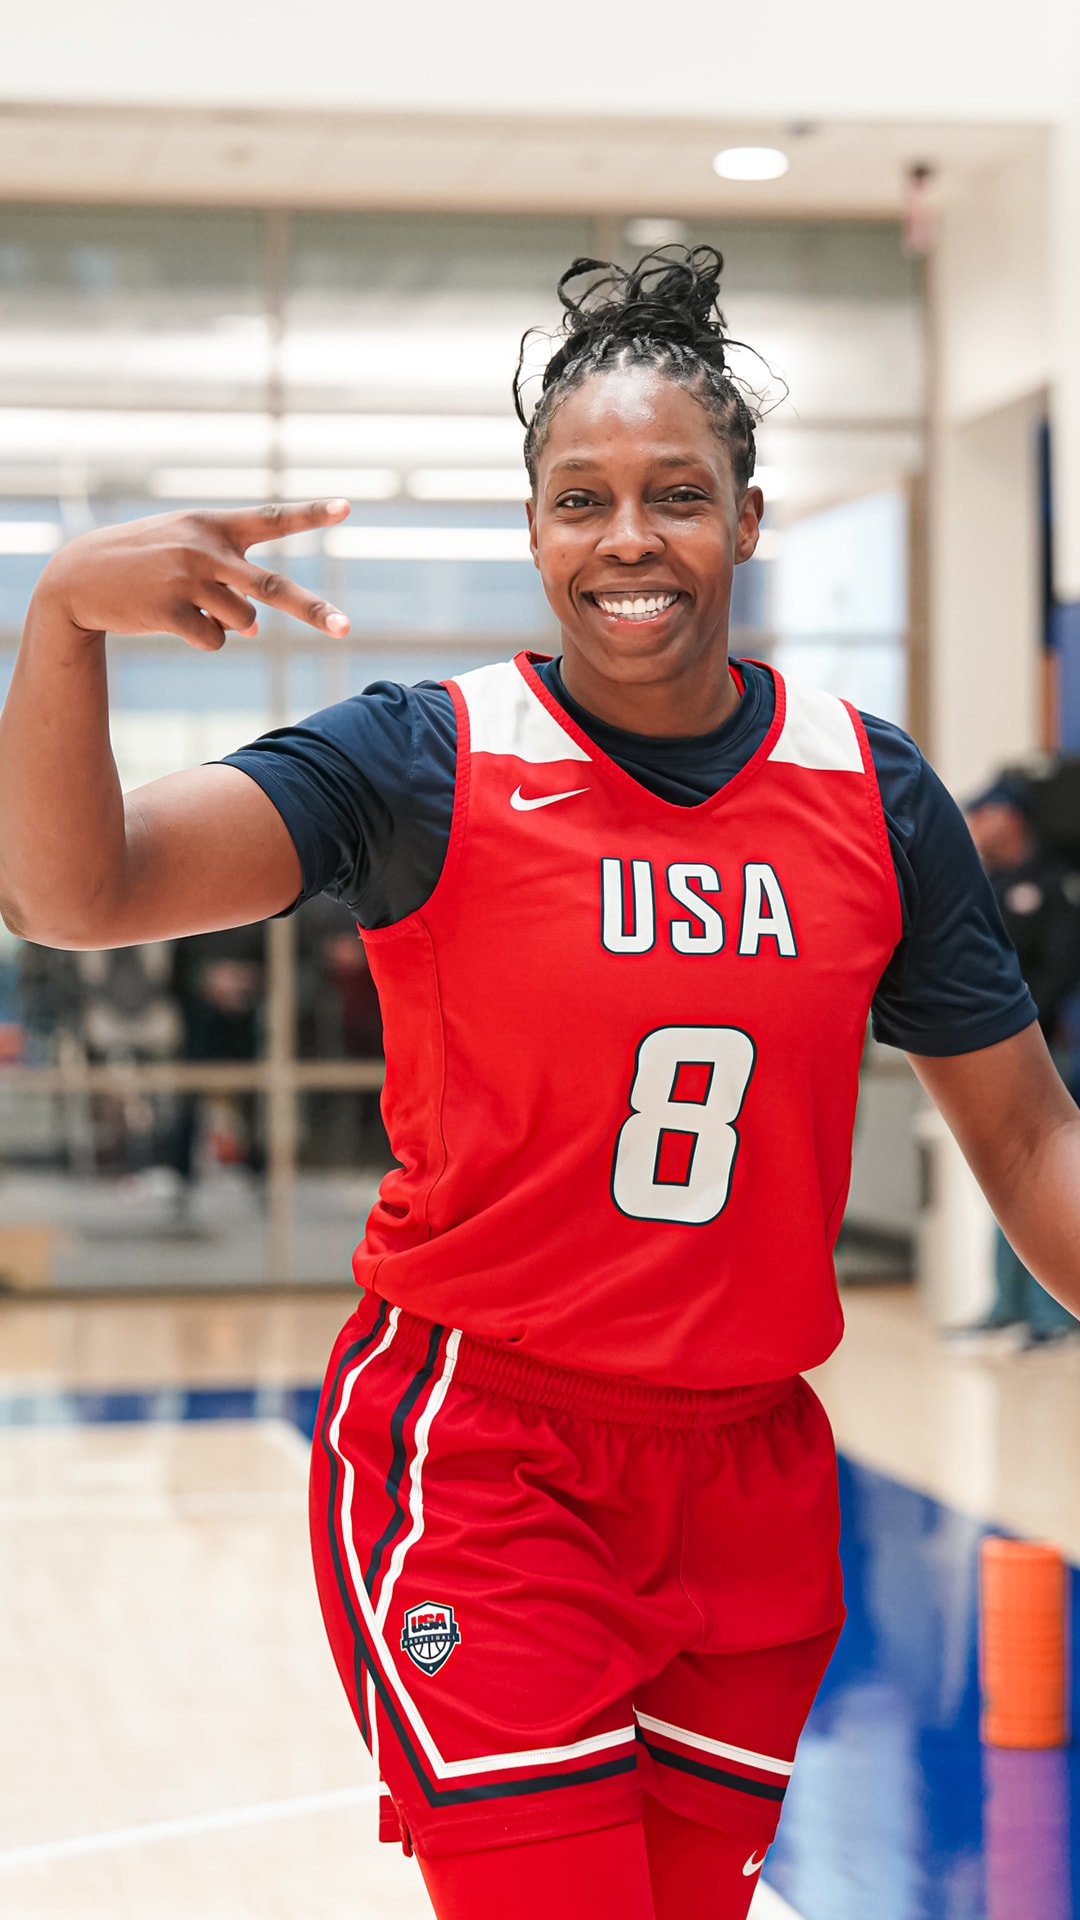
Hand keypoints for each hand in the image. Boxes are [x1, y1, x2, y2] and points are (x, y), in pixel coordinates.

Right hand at [33, 500, 352, 649]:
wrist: (80, 576)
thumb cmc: (145, 562)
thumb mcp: (187, 552)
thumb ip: (231, 583)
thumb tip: (253, 631)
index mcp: (215, 526)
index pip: (272, 519)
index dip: (310, 514)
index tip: (346, 507)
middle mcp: (206, 550)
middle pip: (273, 588)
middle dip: (314, 611)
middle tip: (347, 629)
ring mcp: (188, 580)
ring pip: (244, 623)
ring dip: (228, 624)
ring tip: (192, 604)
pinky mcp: (170, 611)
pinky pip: (214, 641)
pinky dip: (203, 638)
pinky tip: (173, 619)